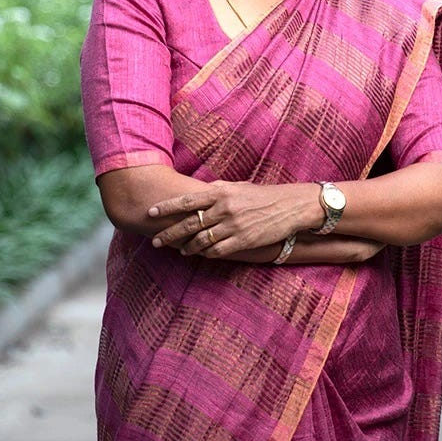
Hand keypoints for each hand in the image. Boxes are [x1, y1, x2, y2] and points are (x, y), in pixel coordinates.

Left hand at [147, 181, 320, 257]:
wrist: (290, 206)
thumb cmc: (263, 195)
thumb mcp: (237, 186)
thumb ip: (217, 190)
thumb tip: (198, 192)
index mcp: (220, 192)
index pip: (187, 201)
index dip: (167, 207)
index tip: (151, 213)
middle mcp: (224, 209)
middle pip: (189, 224)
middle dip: (169, 233)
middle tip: (155, 240)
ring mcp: (233, 226)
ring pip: (201, 241)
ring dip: (187, 247)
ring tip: (180, 250)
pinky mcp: (243, 241)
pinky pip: (218, 251)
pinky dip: (206, 254)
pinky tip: (200, 254)